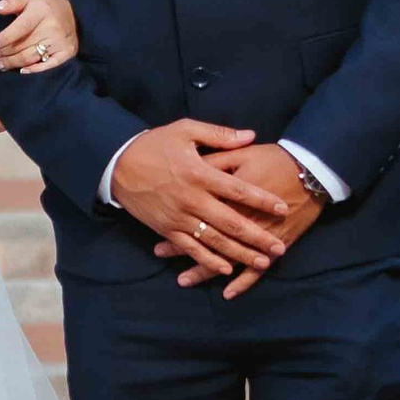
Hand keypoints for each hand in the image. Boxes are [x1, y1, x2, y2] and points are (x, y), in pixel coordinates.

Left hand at [0, 0, 76, 75]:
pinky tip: (22, 71)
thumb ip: (12, 2)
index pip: (20, 28)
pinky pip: (48, 65)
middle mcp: (52, 28)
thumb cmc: (48, 8)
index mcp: (41, 12)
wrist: (77, 15)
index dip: (4, 39)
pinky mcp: (67, 52)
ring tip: (0, 65)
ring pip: (31, 57)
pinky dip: (34, 69)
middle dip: (4, 53)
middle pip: (23, 45)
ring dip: (13, 63)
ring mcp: (60, 42)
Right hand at [111, 121, 285, 277]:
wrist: (117, 164)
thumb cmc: (154, 144)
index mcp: (199, 173)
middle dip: (258, 237)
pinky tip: (227, 269)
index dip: (262, 200)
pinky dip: (209, 261)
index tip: (282, 207)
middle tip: (279, 247)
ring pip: (215, 241)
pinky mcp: (166, 230)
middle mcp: (192, 199)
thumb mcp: (185, 130)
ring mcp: (178, 217)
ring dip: (240, 253)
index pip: (238, 189)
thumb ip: (219, 135)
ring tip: (262, 262)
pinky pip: (191, 249)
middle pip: (231, 222)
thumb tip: (250, 136)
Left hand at [164, 143, 323, 296]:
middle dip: (183, 248)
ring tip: (184, 280)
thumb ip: (216, 160)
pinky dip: (243, 282)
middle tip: (161, 253)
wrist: (311, 171)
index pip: (199, 212)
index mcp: (231, 196)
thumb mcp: (242, 153)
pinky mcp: (276, 244)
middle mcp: (243, 220)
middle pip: (209, 238)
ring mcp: (260, 236)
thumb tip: (192, 167)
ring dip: (205, 271)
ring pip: (229, 258)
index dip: (178, 221)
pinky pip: (258, 270)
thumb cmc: (275, 159)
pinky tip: (227, 294)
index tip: (158, 226)